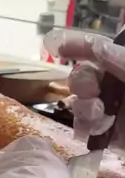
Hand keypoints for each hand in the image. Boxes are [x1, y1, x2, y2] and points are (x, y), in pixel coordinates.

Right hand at [46, 29, 124, 148]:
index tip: (59, 46)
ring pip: (82, 101)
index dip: (81, 45)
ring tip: (99, 114)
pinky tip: (96, 129)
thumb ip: (122, 61)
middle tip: (92, 92)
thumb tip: (98, 47)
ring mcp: (113, 109)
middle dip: (83, 82)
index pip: (103, 50)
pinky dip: (85, 126)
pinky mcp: (108, 133)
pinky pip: (85, 125)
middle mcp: (119, 84)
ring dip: (84, 106)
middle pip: (86, 75)